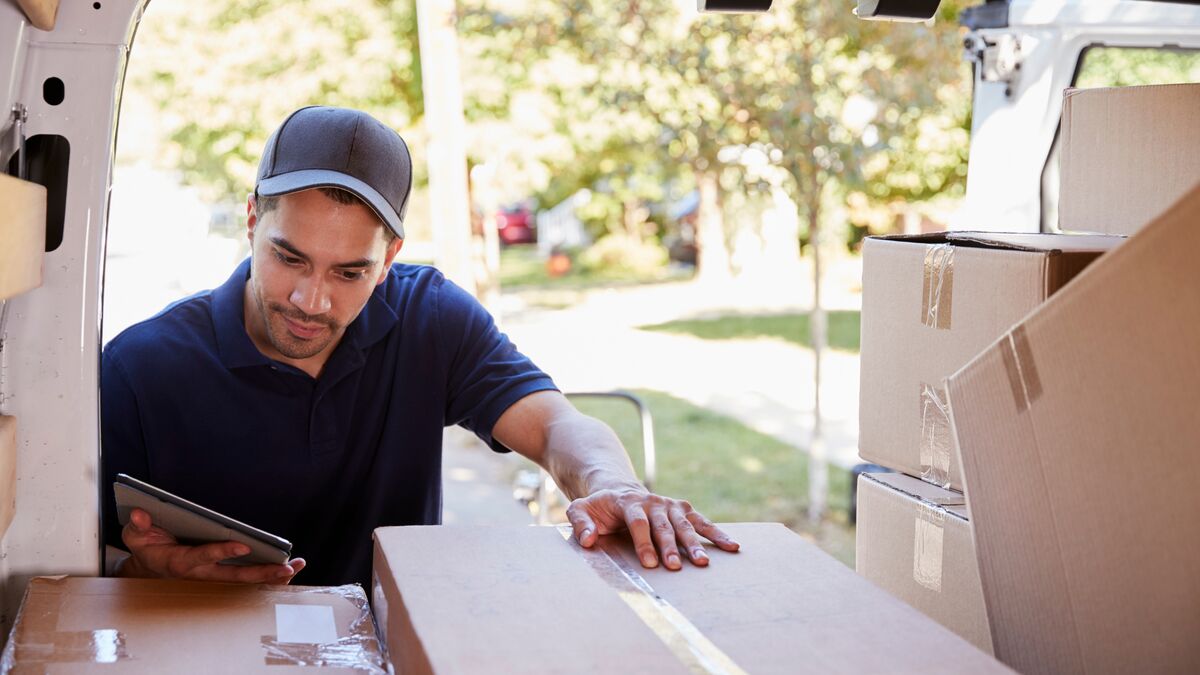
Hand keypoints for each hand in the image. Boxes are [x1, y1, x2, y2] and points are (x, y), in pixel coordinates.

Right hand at [118, 508, 304, 584]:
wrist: (148, 569)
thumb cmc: (147, 548)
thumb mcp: (134, 536)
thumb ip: (138, 525)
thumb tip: (141, 512)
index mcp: (180, 562)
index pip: (204, 556)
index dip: (222, 551)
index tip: (243, 545)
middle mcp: (201, 574)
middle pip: (235, 576)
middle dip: (261, 572)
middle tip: (286, 567)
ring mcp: (213, 577)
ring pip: (246, 581)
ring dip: (271, 575)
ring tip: (297, 566)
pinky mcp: (221, 576)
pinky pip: (248, 579)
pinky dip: (268, 575)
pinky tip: (290, 568)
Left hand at [566, 488, 738, 570]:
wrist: (618, 489)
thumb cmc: (598, 507)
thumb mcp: (581, 509)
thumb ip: (580, 523)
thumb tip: (589, 540)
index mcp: (628, 502)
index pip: (638, 522)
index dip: (644, 542)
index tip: (649, 563)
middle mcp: (652, 501)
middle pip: (664, 525)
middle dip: (671, 546)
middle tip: (676, 566)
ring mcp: (669, 505)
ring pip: (684, 525)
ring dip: (694, 543)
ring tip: (703, 563)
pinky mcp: (682, 509)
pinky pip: (701, 521)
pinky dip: (716, 533)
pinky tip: (731, 546)